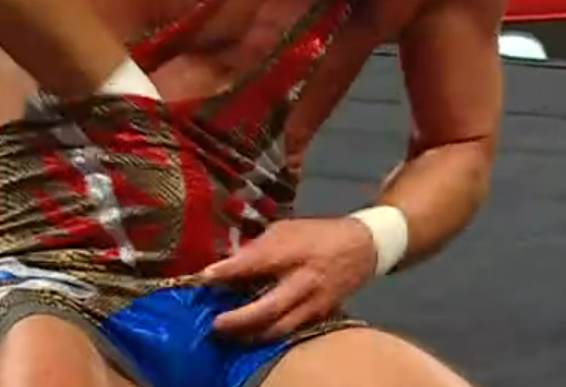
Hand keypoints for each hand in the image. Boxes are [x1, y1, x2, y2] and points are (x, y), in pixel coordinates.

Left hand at [201, 217, 377, 340]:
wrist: (361, 247)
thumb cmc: (317, 233)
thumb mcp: (286, 229)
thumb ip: (259, 247)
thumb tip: (229, 263)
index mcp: (292, 250)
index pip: (255, 262)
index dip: (228, 272)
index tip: (204, 278)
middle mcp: (303, 279)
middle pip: (267, 308)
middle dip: (237, 320)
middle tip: (214, 324)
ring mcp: (313, 302)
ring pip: (278, 329)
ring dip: (250, 335)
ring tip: (228, 335)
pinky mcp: (320, 315)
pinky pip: (291, 332)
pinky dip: (269, 336)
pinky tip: (252, 334)